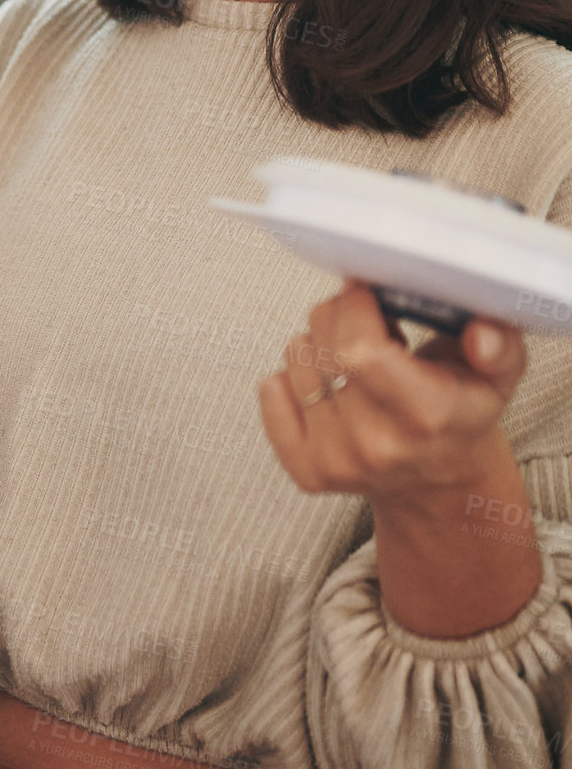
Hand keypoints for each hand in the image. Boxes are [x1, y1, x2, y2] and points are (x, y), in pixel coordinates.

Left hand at [258, 280, 528, 499]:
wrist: (436, 476)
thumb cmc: (461, 410)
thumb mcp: (497, 374)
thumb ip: (499, 347)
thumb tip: (482, 334)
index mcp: (427, 415)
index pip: (358, 349)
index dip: (354, 307)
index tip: (367, 292)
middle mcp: (377, 445)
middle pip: (324, 346)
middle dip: (338, 314)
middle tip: (365, 321)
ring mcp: (337, 461)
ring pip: (297, 358)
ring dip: (318, 342)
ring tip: (354, 359)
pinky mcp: (307, 469)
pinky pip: (269, 392)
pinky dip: (290, 374)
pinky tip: (326, 381)